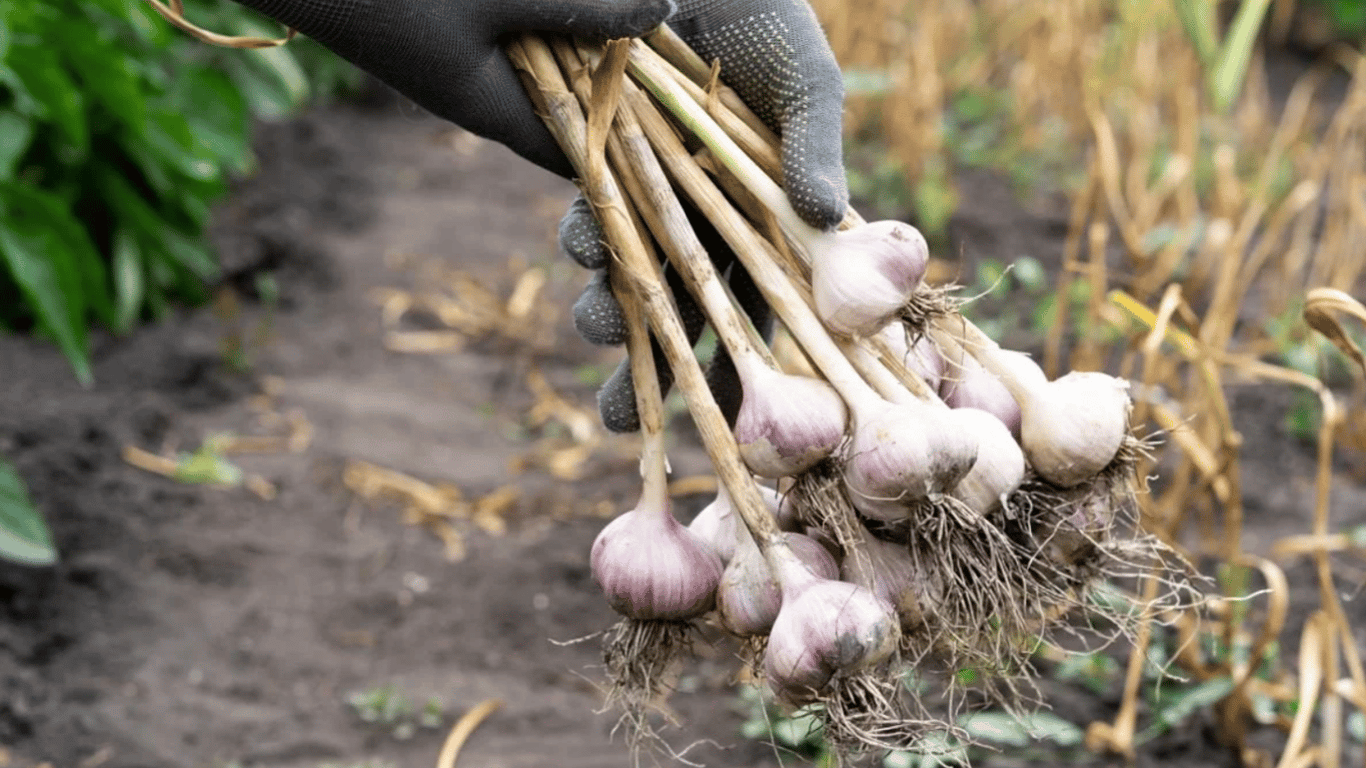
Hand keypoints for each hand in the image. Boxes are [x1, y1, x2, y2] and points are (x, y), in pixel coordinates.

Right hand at [230, 0, 676, 175]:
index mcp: (497, 112)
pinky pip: (522, 32)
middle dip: (630, 82)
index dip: (644, 149)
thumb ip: (579, 5)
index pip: (587, 154)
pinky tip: (585, 4)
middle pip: (578, 104)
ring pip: (553, 61)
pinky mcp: (457, 28)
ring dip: (592, 35)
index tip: (703, 134)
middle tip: (689, 58)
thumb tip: (664, 7)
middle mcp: (486, 97)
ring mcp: (469, 62)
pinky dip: (552, 16)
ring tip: (652, 16)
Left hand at [563, 0, 846, 429]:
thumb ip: (813, 135)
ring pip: (640, 279)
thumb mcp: (796, 64)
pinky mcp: (603, 168)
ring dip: (617, 313)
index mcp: (780, 210)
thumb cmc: (751, 5)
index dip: (759, 367)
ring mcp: (658, 194)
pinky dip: (590, 245)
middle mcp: (720, 215)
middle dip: (661, 372)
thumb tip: (827, 215)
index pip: (778, 305)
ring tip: (598, 323)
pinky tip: (583, 245)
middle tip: (625, 424)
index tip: (741, 431)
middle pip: (697, 312)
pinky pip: (599, 224)